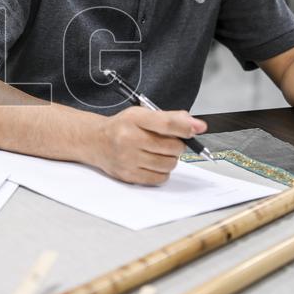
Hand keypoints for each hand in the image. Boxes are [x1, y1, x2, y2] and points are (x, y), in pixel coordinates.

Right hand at [90, 107, 206, 184]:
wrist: (95, 142)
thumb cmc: (122, 127)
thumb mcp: (141, 114)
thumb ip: (169, 118)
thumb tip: (196, 125)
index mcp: (133, 119)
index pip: (165, 123)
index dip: (186, 127)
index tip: (198, 128)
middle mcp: (129, 138)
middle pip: (172, 147)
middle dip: (177, 145)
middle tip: (168, 142)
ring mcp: (128, 159)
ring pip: (169, 164)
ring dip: (170, 159)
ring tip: (158, 153)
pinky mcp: (129, 175)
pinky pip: (160, 178)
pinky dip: (162, 172)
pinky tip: (153, 163)